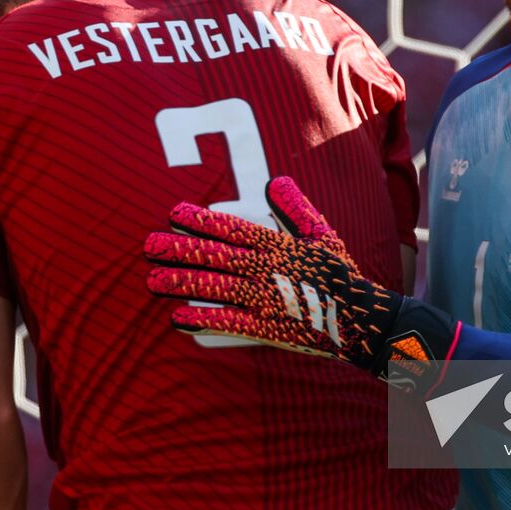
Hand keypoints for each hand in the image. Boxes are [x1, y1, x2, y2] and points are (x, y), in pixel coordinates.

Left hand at [144, 177, 458, 382]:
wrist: (361, 319)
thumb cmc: (340, 274)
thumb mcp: (323, 234)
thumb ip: (296, 208)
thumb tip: (273, 181)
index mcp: (279, 245)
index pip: (234, 227)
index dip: (202, 219)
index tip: (174, 211)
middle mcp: (268, 269)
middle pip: (216, 256)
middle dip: (180, 249)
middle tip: (149, 245)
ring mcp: (266, 300)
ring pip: (216, 287)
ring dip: (182, 283)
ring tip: (152, 280)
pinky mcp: (268, 328)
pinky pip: (230, 323)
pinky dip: (204, 320)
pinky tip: (178, 318)